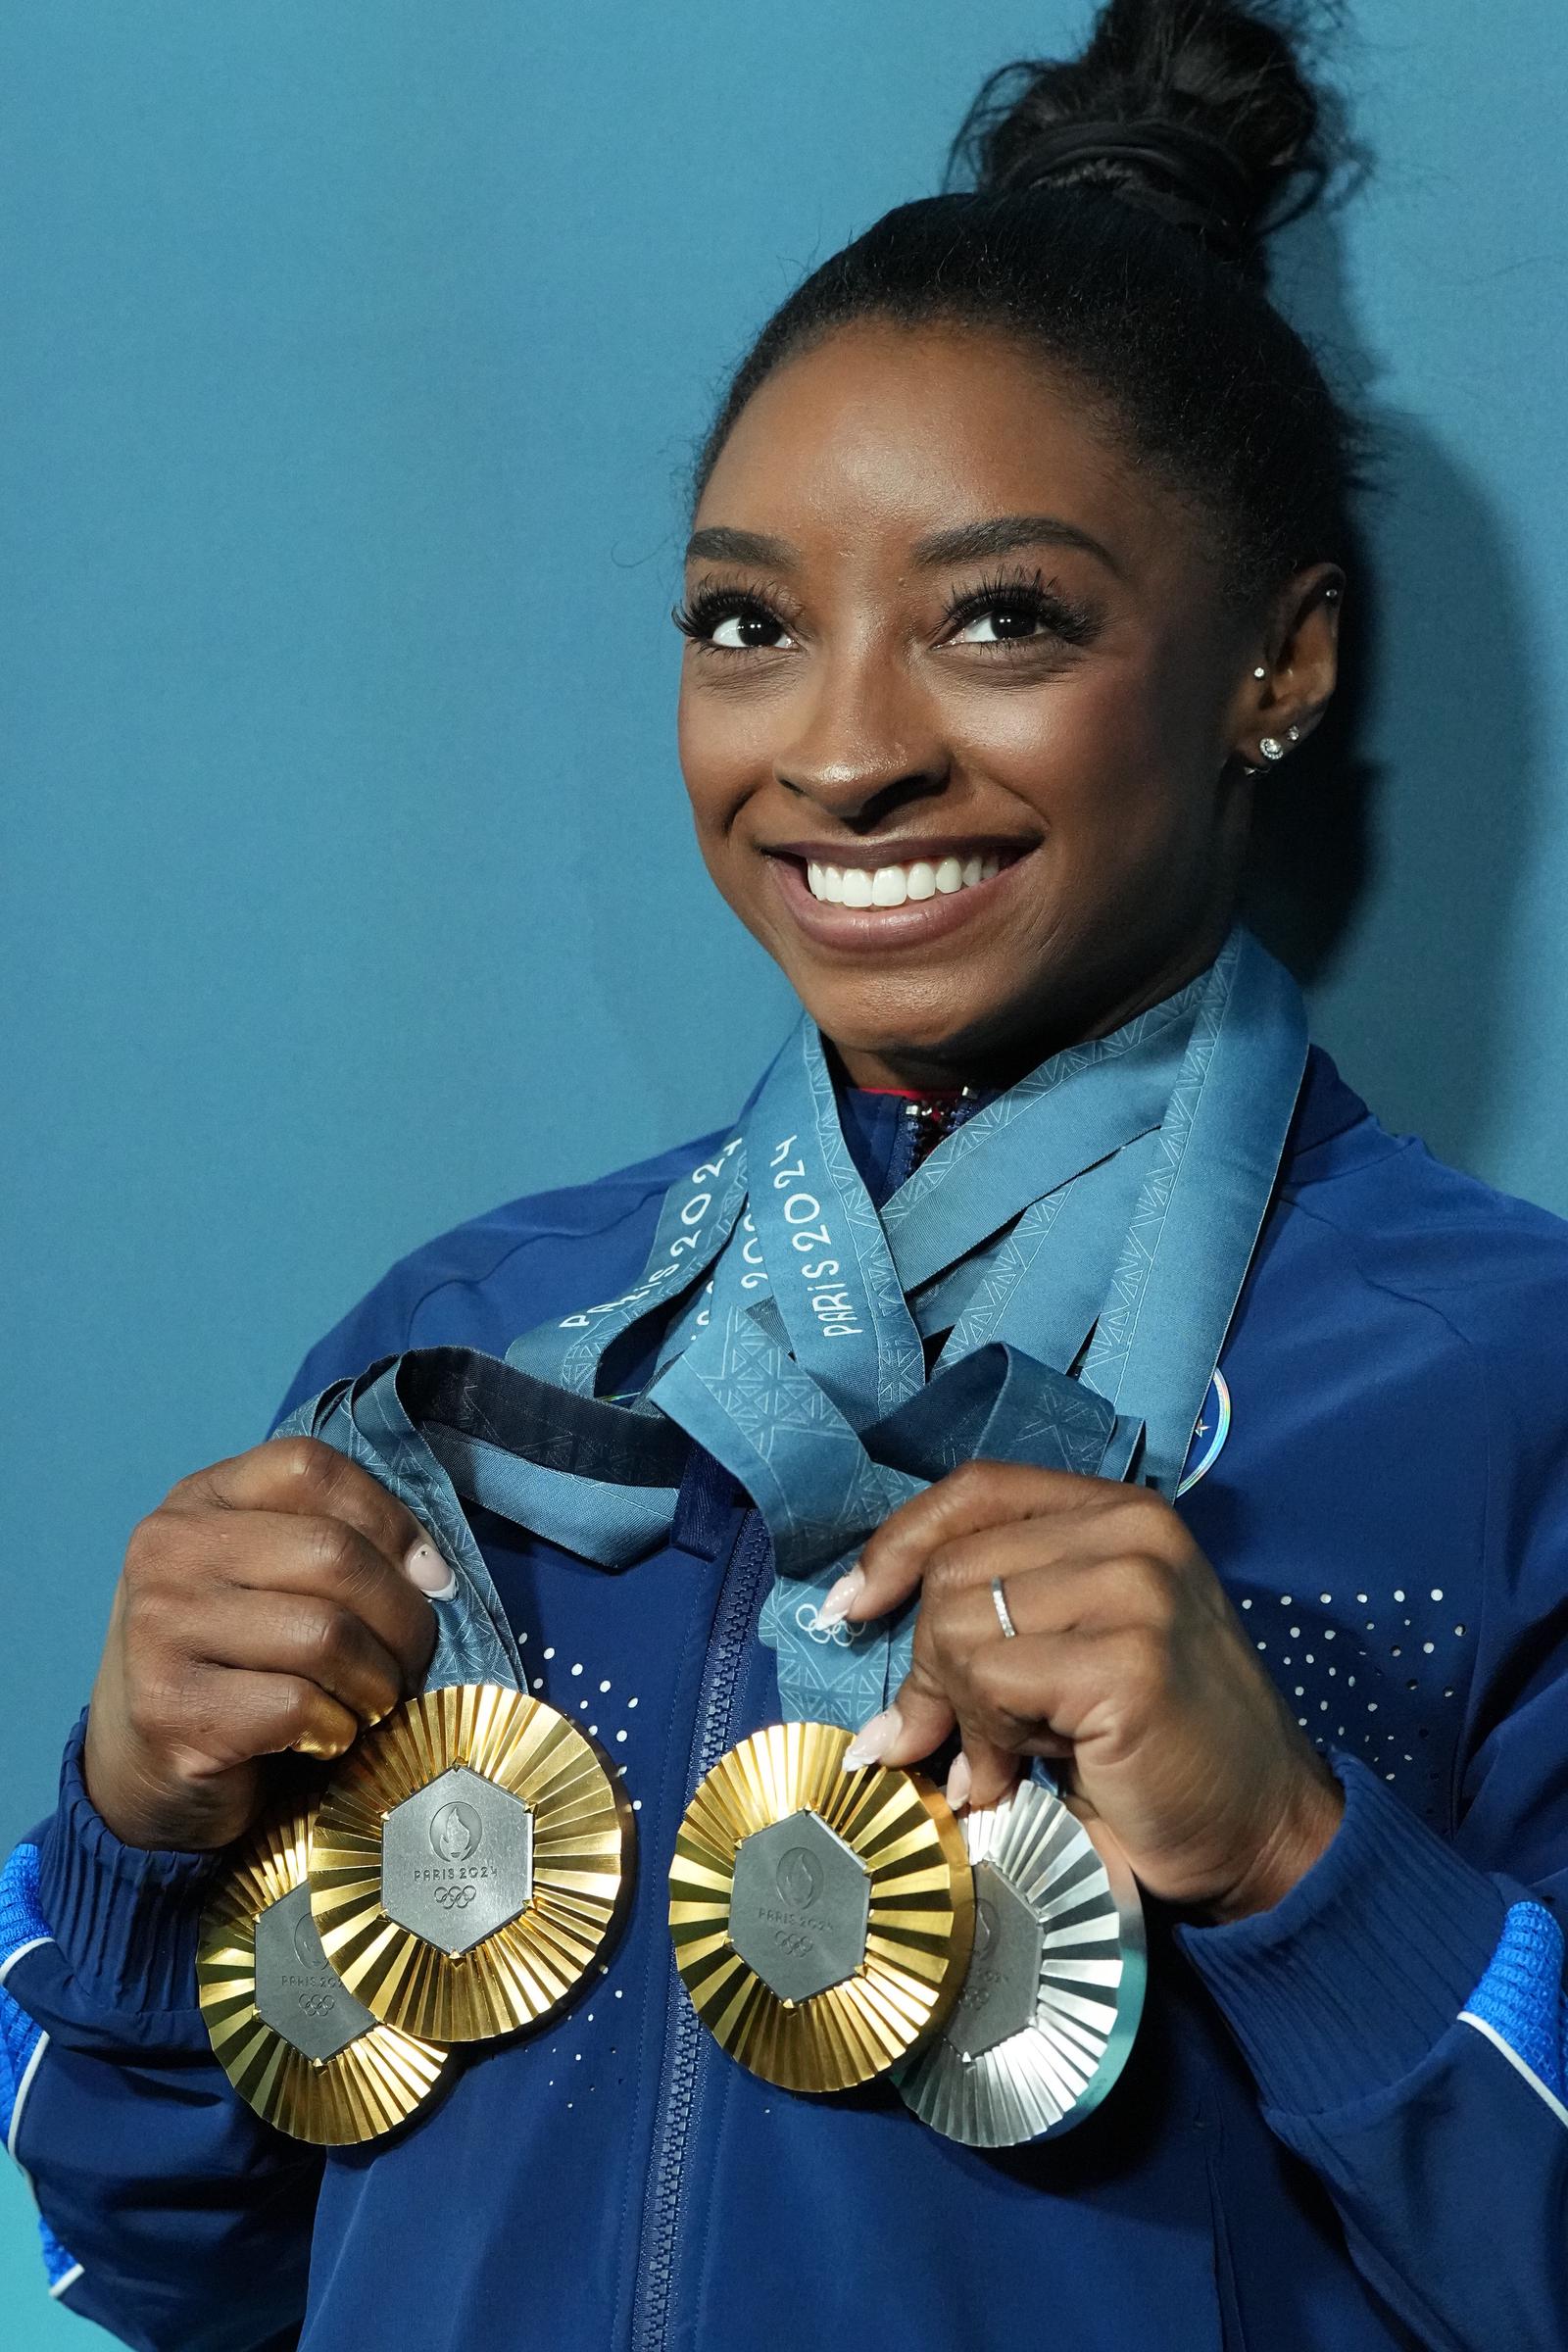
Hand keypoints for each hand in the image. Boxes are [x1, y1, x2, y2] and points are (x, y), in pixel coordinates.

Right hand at [84, 1437, 444, 1850]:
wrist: (142, 1769)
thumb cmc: (234, 1665)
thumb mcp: (268, 1577)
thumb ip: (336, 1545)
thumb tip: (433, 1572)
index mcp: (199, 1498)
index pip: (310, 1468)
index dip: (390, 1520)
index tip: (428, 1577)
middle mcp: (167, 1548)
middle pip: (333, 1552)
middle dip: (402, 1617)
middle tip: (410, 1661)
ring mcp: (158, 1626)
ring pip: (325, 1633)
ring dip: (376, 1681)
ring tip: (370, 1701)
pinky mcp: (168, 1708)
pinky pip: (297, 1706)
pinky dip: (336, 1729)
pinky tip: (322, 1736)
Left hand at [827, 1461, 1342, 1921]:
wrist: (1263, 1834)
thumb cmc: (1156, 1747)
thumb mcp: (1069, 1649)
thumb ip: (990, 1613)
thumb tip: (856, 1620)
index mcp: (1120, 1511)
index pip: (976, 1489)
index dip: (898, 1543)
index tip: (850, 1607)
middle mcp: (1134, 1531)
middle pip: (952, 1568)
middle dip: (926, 1667)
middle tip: (940, 1743)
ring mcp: (1137, 1590)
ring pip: (958, 1625)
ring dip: (957, 1714)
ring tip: (995, 1766)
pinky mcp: (1129, 1661)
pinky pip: (990, 1683)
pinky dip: (984, 1741)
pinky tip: (1014, 1780)